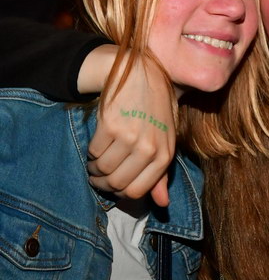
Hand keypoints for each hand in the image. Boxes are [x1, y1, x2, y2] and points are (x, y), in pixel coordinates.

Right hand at [84, 48, 175, 205]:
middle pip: (116, 184)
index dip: (121, 192)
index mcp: (165, 155)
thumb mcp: (166, 141)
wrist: (144, 76)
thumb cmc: (156, 111)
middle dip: (103, 183)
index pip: (137, 192)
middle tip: (99, 175)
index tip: (114, 185)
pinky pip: (93, 152)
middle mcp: (149, 148)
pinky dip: (91, 153)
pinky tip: (98, 145)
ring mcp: (130, 137)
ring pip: (102, 170)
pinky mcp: (111, 125)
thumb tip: (162, 204)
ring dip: (95, 168)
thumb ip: (161, 174)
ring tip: (98, 160)